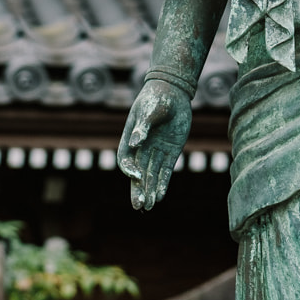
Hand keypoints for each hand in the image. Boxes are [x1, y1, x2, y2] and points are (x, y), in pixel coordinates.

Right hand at [119, 78, 193, 210]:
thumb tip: (135, 143)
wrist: (173, 92)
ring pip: (151, 175)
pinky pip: (165, 171)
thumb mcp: (149, 110)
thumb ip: (143, 127)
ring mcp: (156, 151)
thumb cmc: (157, 98)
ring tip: (149, 207)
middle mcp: (142, 148)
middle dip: (138, 190)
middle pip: (137, 173)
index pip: (126, 160)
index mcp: (130, 138)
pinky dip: (163, 183)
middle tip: (138, 206)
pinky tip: (160, 196)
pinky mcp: (171, 152)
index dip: (130, 170)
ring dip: (150, 191)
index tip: (137, 176)